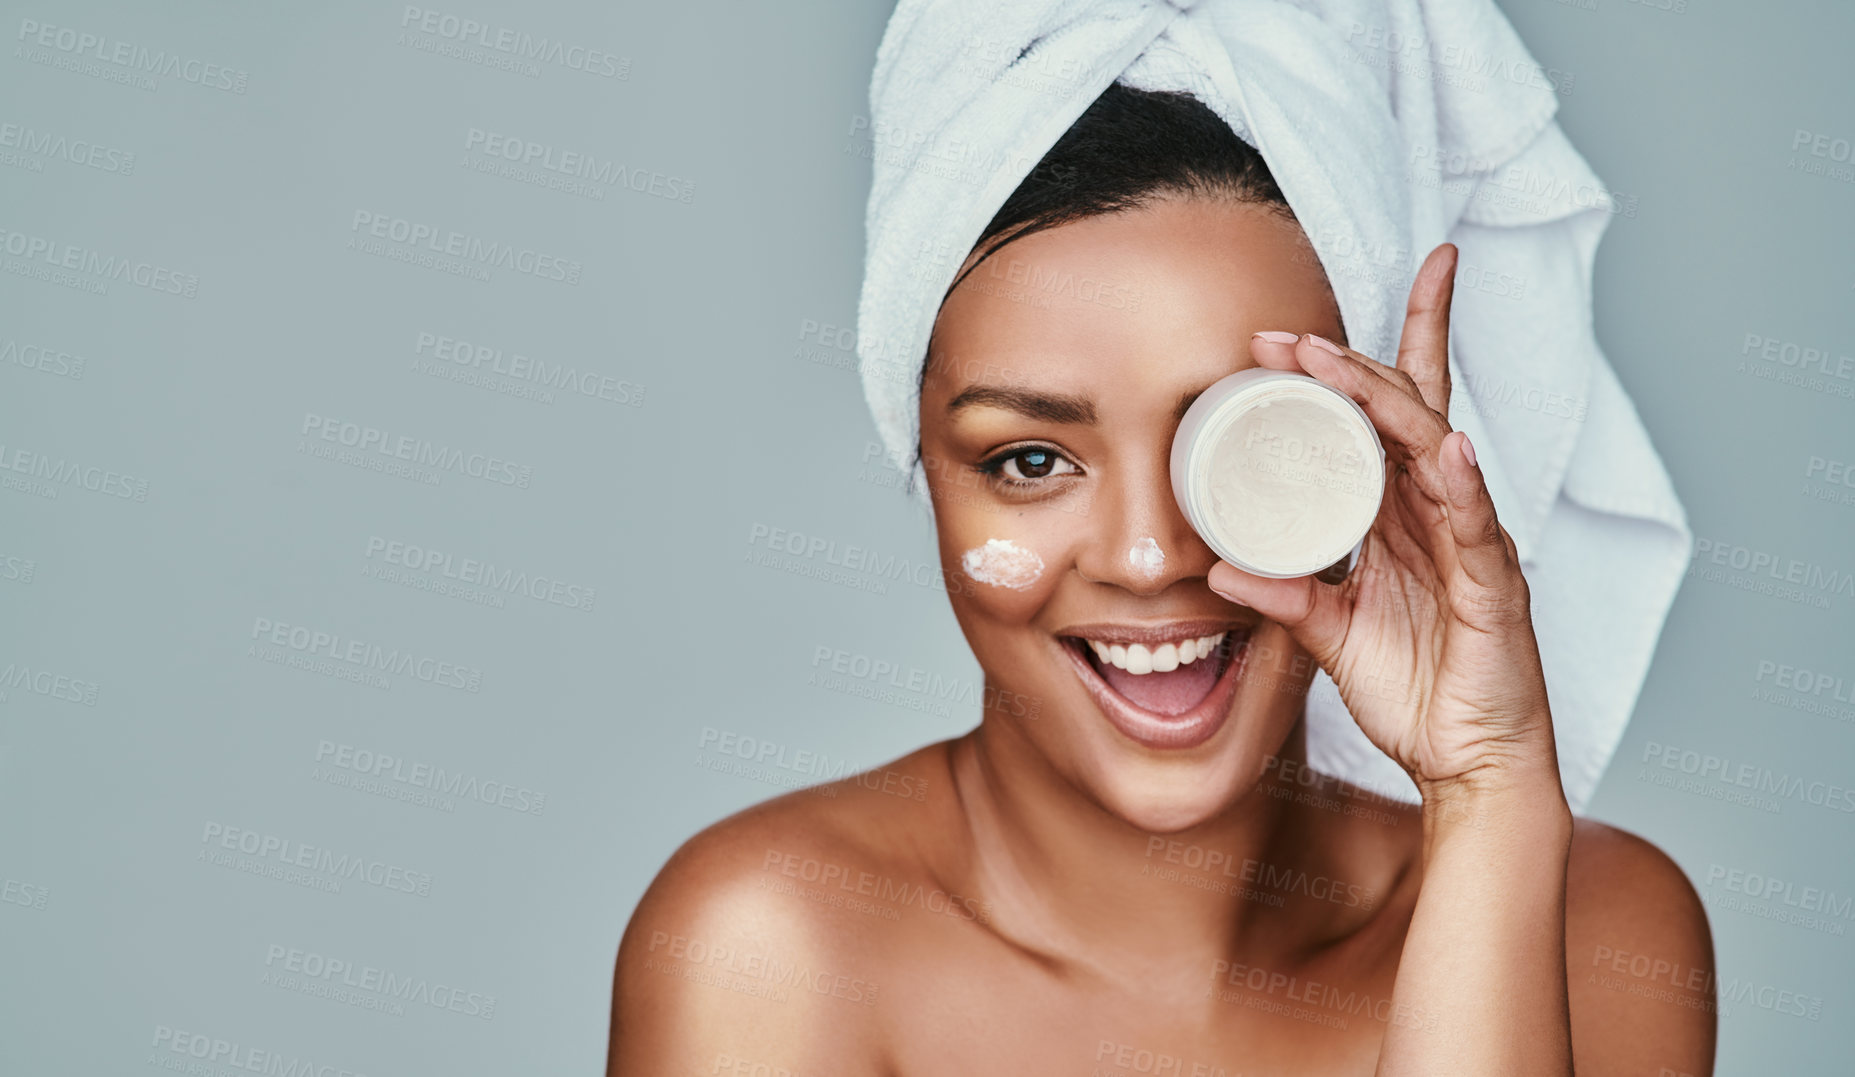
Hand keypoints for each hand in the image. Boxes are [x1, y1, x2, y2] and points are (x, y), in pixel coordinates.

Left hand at [1209, 243, 1559, 798]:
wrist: (1470, 765)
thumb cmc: (1418, 693)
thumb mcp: (1331, 636)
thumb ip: (1285, 598)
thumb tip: (1219, 569)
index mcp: (1401, 515)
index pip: (1381, 420)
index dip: (1342, 372)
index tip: (1276, 341)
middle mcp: (1438, 512)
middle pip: (1407, 411)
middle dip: (1349, 365)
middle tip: (1284, 337)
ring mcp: (1470, 542)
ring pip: (1434, 447)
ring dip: (1385, 400)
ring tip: (1336, 365)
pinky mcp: (1494, 585)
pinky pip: (1477, 525)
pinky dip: (1462, 483)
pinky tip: (1447, 449)